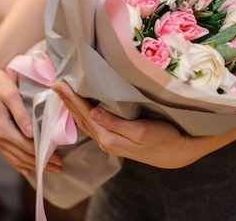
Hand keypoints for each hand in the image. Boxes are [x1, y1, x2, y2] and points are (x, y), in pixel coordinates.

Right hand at [0, 56, 62, 174]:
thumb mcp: (11, 94)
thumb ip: (21, 114)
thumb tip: (31, 134)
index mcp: (1, 128)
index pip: (26, 147)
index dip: (43, 155)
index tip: (59, 159)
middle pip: (21, 155)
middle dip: (41, 163)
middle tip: (59, 167)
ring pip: (14, 157)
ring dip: (31, 165)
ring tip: (48, 169)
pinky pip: (6, 153)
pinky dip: (17, 162)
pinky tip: (25, 170)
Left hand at [51, 82, 209, 168]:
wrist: (179, 152)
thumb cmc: (164, 138)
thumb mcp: (141, 131)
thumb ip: (116, 124)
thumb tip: (94, 113)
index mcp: (109, 138)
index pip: (84, 114)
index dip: (71, 99)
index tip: (59, 84)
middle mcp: (106, 141)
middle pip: (81, 118)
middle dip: (67, 101)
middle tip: (55, 84)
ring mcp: (111, 141)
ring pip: (86, 123)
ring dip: (73, 108)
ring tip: (64, 94)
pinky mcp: (118, 139)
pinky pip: (94, 125)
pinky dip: (84, 114)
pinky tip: (83, 109)